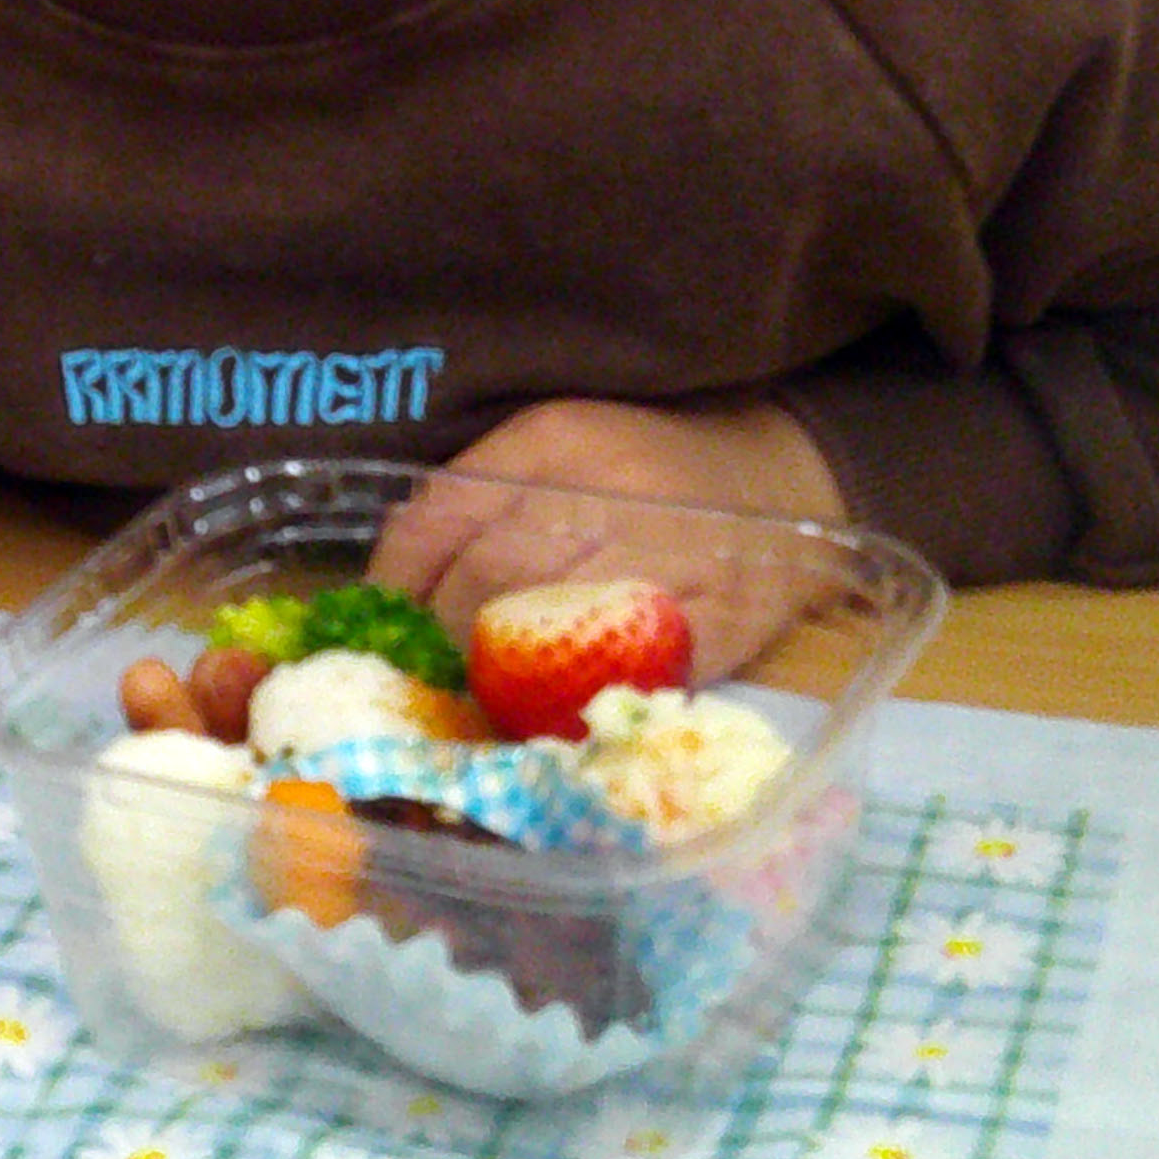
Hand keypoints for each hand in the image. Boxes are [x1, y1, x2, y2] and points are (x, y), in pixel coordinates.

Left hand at [367, 397, 846, 680]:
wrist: (784, 468)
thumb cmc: (646, 463)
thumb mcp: (555, 446)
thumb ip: (475, 499)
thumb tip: (390, 579)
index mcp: (558, 438)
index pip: (448, 511)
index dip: (398, 579)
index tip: (375, 624)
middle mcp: (613, 489)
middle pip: (492, 575)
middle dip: (442, 638)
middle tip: (416, 676)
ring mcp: (675, 557)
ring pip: (555, 629)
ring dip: (499, 679)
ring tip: (467, 705)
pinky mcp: (725, 620)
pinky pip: (633, 675)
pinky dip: (582, 705)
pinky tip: (546, 719)